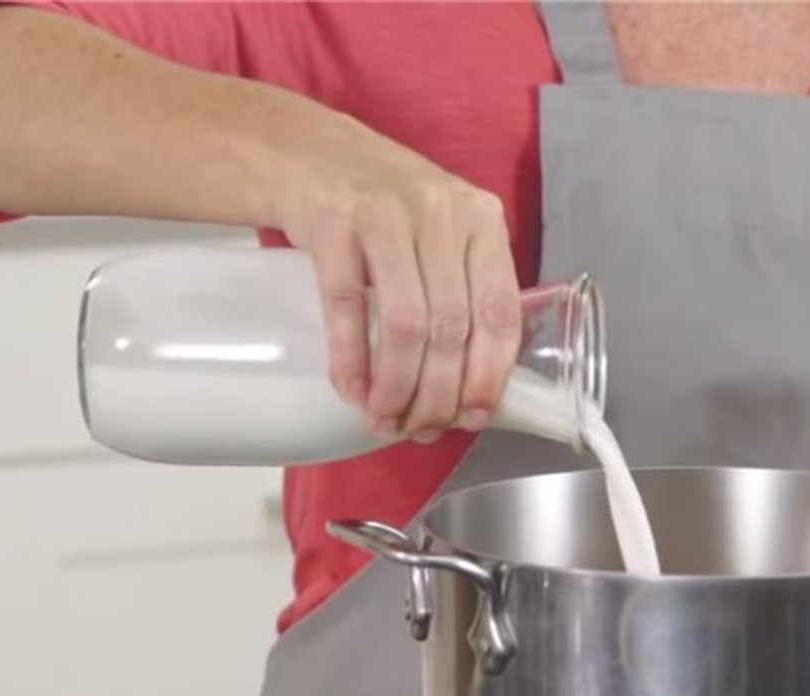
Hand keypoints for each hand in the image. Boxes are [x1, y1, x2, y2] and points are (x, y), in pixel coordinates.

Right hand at [274, 110, 521, 441]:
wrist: (310, 153)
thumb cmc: (386, 206)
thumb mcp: (443, 231)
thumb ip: (465, 289)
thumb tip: (470, 386)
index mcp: (481, 220)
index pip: (499, 312)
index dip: (488, 375)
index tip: (473, 417)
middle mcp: (440, 213)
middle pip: (451, 329)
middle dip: (437, 395)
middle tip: (420, 428)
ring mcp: (385, 214)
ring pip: (406, 326)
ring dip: (397, 387)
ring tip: (385, 418)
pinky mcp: (333, 223)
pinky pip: (348, 309)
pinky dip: (352, 361)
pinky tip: (353, 390)